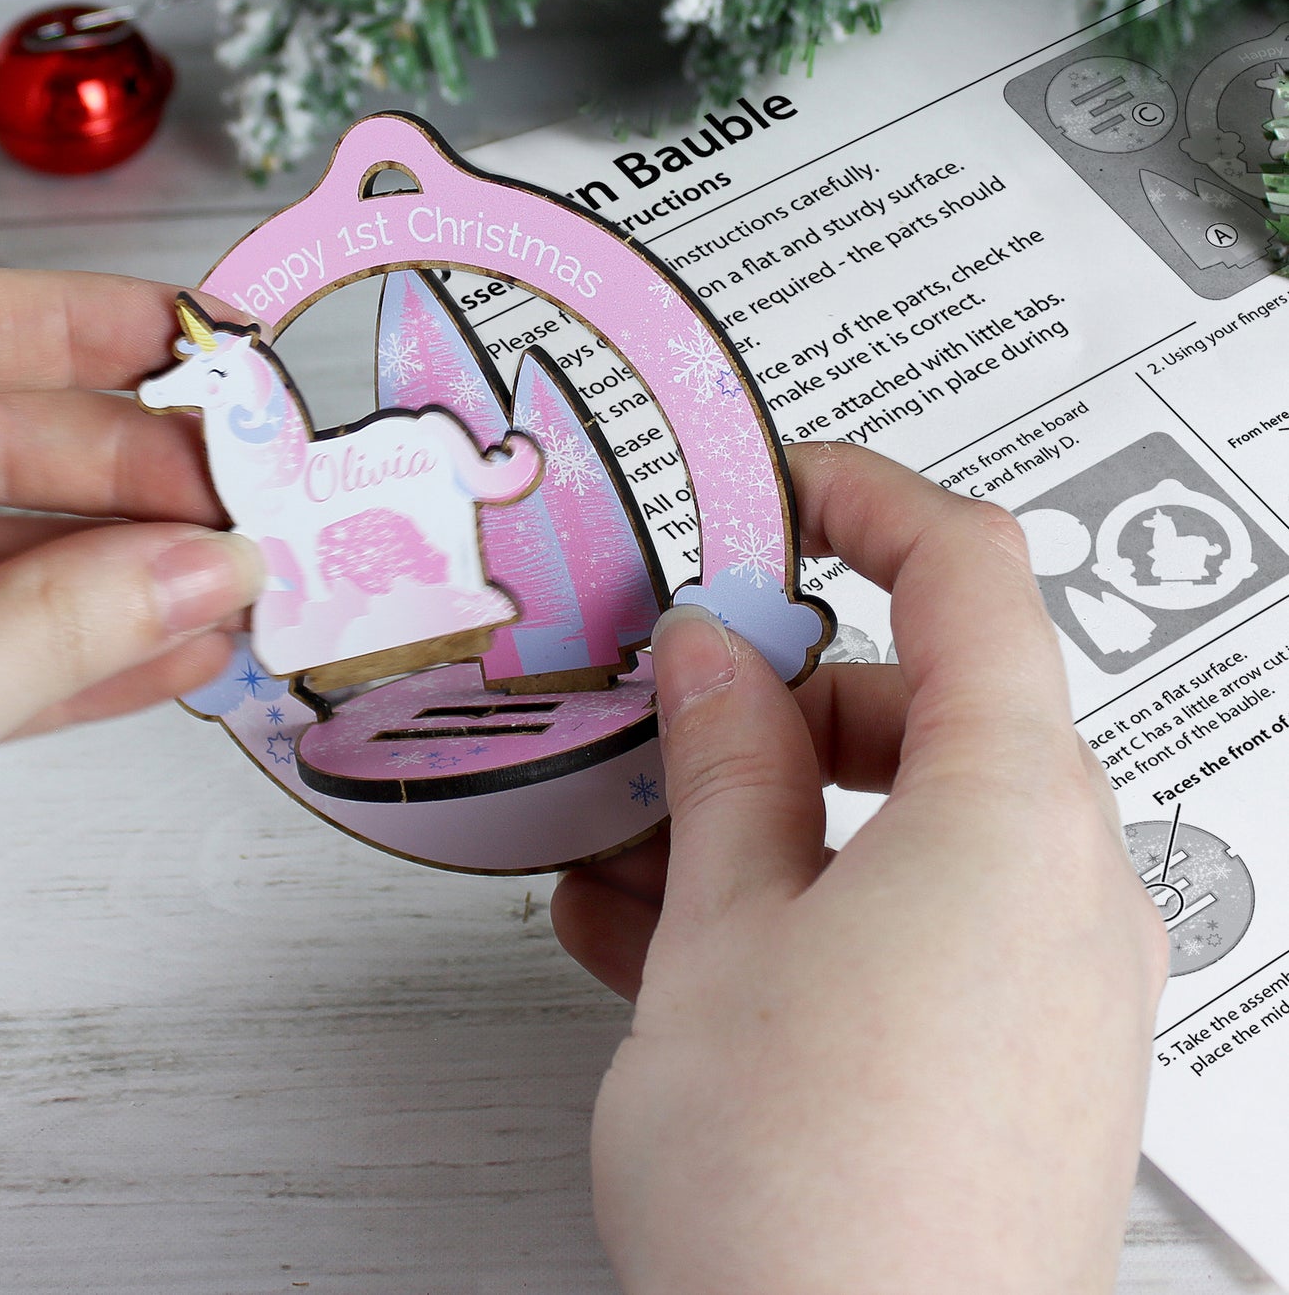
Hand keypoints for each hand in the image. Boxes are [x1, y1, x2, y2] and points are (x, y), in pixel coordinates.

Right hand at [554, 443, 1164, 1294]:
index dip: (865, 498)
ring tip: (628, 845)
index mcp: (1016, 811)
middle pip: (934, 702)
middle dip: (782, 694)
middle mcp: (1066, 885)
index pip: (972, 569)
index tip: (773, 489)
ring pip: (907, 823)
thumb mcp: (722, 935)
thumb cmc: (816, 1205)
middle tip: (663, 705)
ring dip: (767, 812)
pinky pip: (911, 924)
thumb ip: (724, 765)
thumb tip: (716, 660)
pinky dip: (803, 901)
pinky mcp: (1016, 1063)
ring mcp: (1050, 982)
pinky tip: (667, 941)